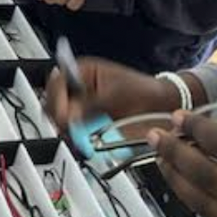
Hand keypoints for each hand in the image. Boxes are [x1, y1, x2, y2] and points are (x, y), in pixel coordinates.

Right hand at [46, 56, 176, 130]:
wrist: (162, 107)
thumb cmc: (143, 91)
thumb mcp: (115, 94)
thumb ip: (91, 105)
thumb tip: (70, 116)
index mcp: (82, 72)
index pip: (57, 81)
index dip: (57, 98)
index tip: (64, 114)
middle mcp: (79, 90)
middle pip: (54, 103)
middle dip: (59, 116)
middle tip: (68, 127)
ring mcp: (83, 110)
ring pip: (62, 121)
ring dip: (67, 130)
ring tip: (79, 137)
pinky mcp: (89, 127)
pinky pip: (75, 135)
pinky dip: (78, 141)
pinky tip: (86, 143)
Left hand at [152, 111, 216, 216]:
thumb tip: (210, 136)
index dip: (197, 130)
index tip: (179, 118)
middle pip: (208, 177)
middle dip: (176, 154)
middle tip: (157, 136)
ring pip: (205, 205)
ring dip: (178, 181)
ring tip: (162, 160)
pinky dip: (198, 203)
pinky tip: (186, 186)